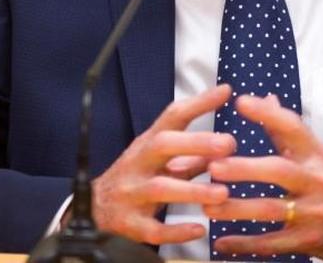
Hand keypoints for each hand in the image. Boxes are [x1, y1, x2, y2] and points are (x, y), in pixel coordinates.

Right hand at [89, 84, 235, 245]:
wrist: (94, 209)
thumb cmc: (138, 178)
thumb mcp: (161, 160)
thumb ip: (194, 152)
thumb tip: (228, 139)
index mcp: (149, 144)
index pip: (172, 117)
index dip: (198, 103)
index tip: (225, 91)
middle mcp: (138, 163)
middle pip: (162, 145)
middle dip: (195, 143)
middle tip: (228, 144)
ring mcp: (132, 193)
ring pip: (160, 188)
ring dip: (193, 190)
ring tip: (223, 193)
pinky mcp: (130, 224)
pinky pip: (153, 229)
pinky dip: (176, 231)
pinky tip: (199, 230)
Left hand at [203, 94, 322, 262]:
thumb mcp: (320, 156)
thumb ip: (287, 131)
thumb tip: (267, 98)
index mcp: (318, 156)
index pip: (294, 128)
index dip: (268, 114)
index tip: (242, 103)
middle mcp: (317, 181)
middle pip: (279, 171)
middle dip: (244, 168)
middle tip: (214, 166)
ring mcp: (313, 213)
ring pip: (271, 209)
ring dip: (237, 209)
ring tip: (208, 205)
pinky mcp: (308, 241)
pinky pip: (273, 243)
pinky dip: (245, 244)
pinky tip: (221, 242)